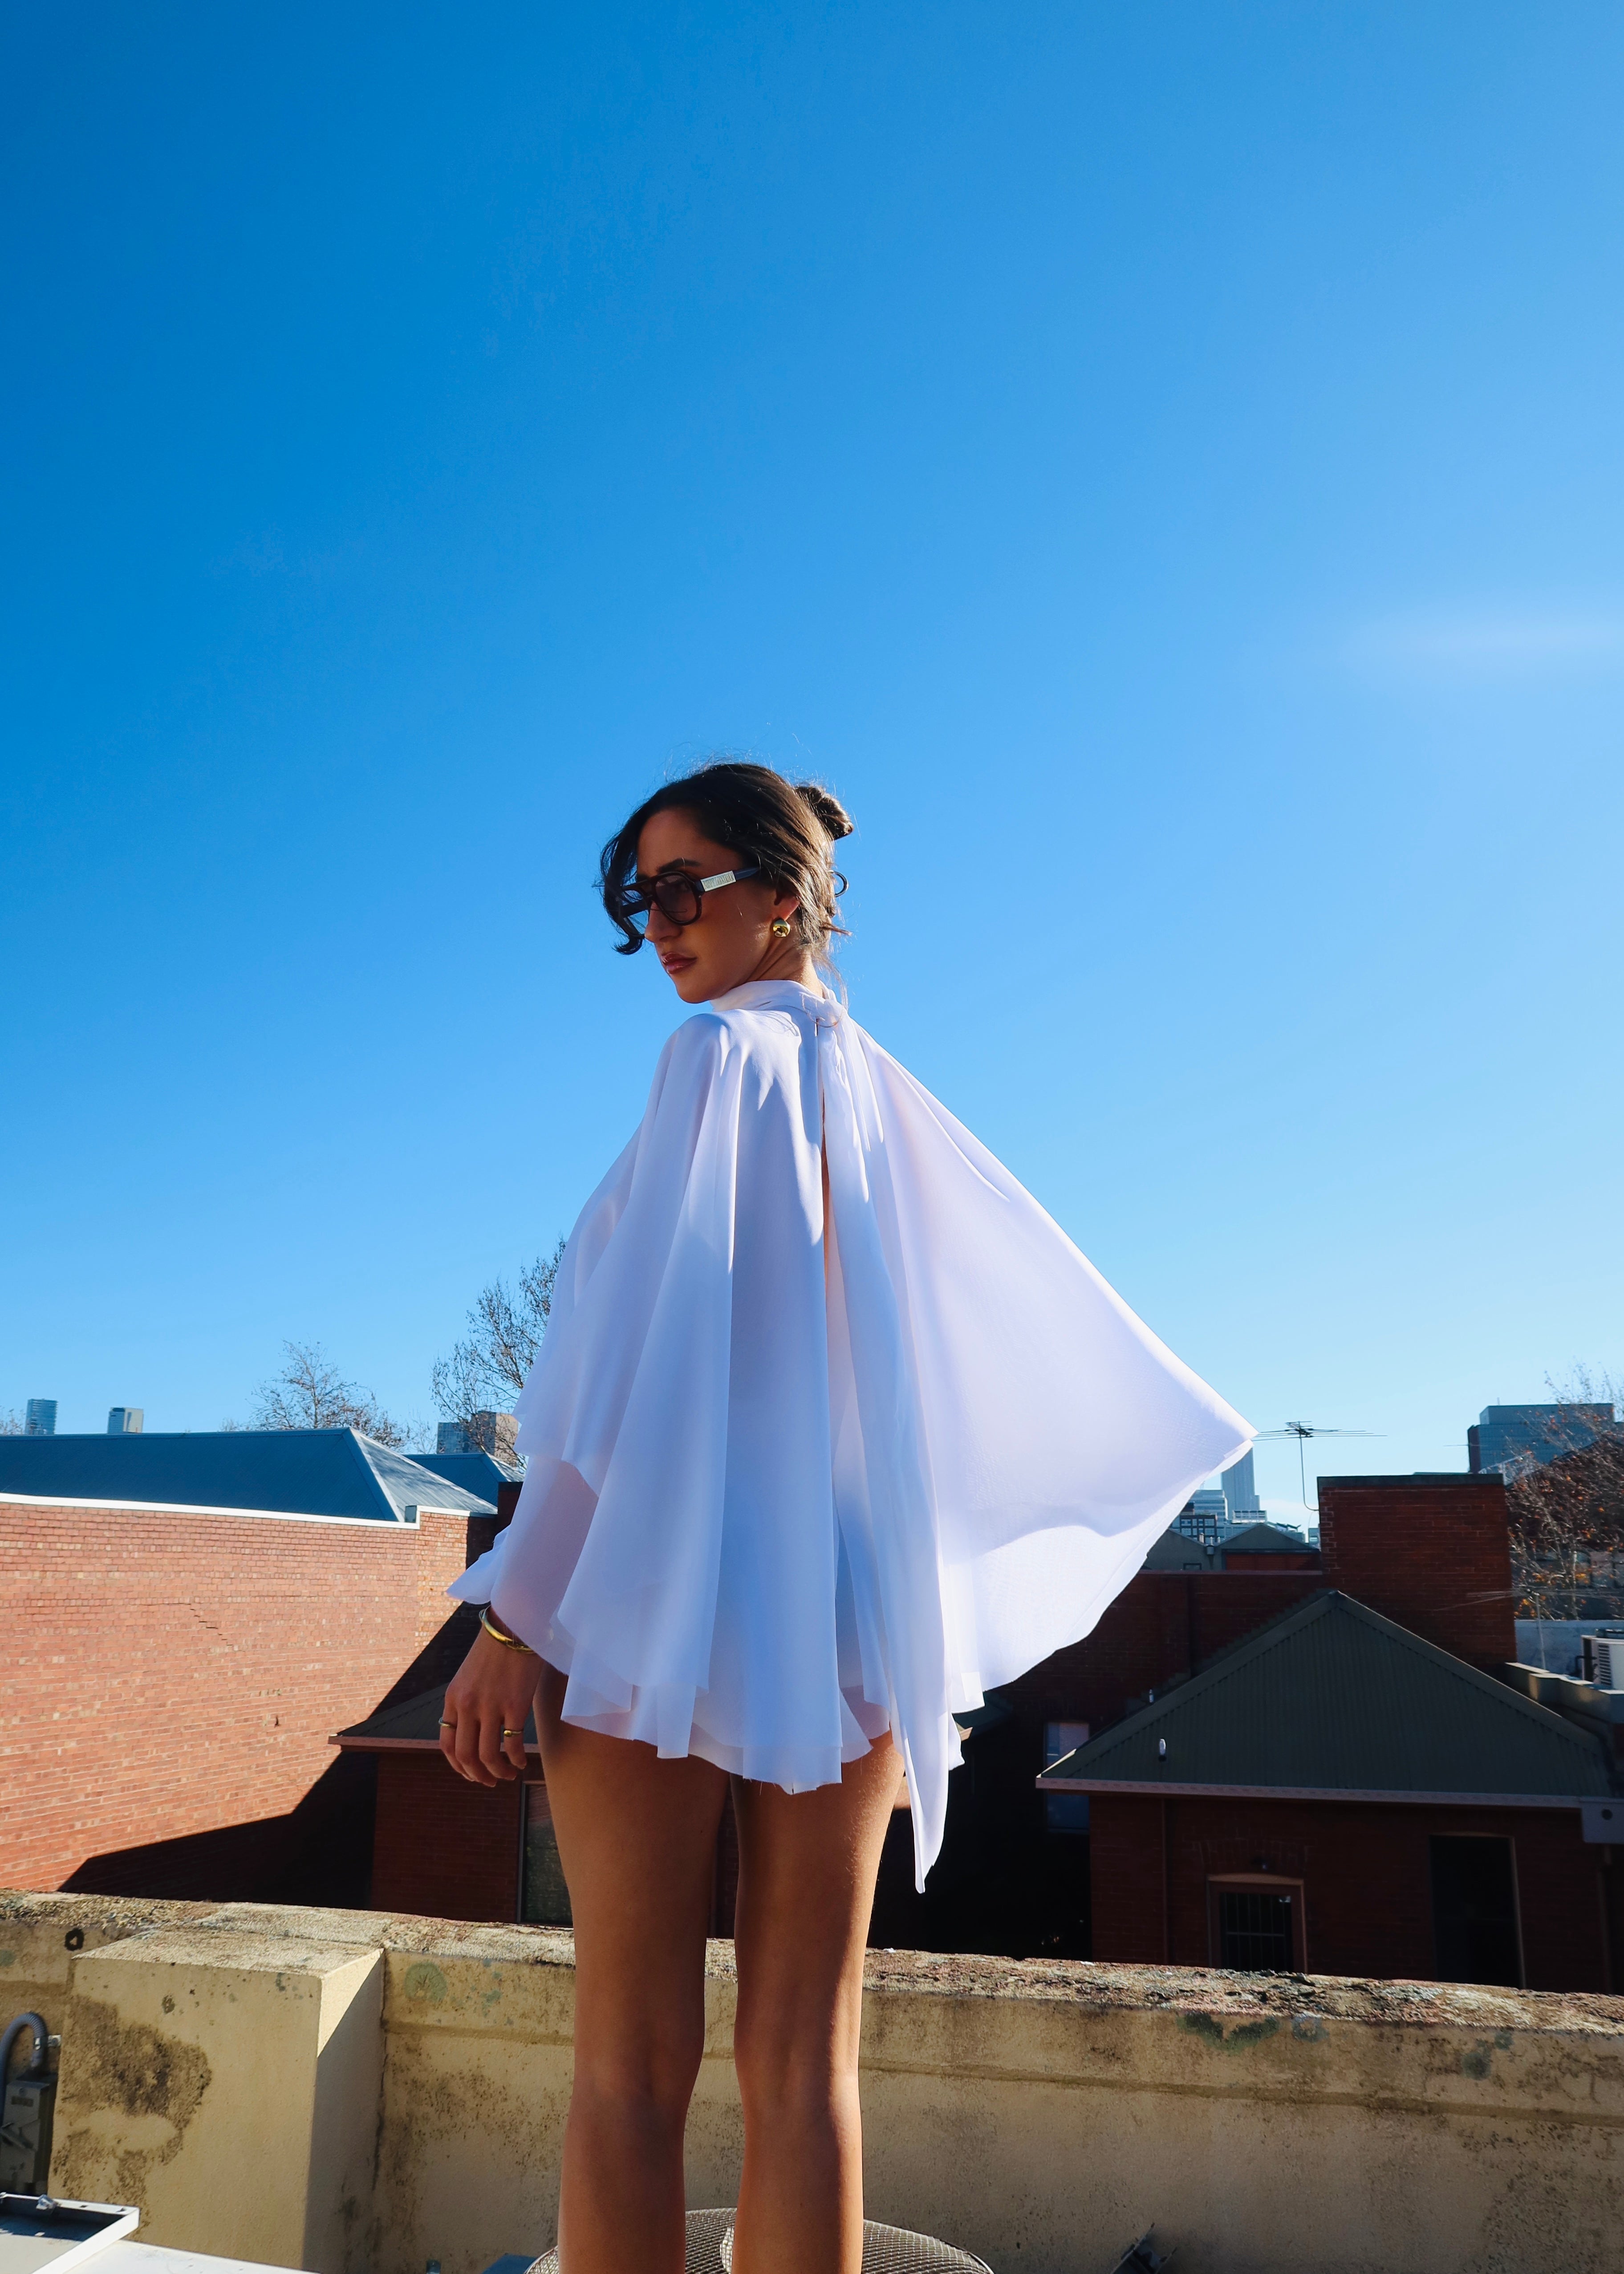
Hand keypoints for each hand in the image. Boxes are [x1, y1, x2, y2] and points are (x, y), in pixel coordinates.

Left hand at [440, 1623, 540, 1784]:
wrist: (514, 1626)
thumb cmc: (495, 1650)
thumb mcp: (468, 1677)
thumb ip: (465, 1703)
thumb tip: (470, 1732)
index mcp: (453, 1699)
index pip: (446, 1744)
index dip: (457, 1766)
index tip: (470, 1773)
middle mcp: (467, 1705)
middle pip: (466, 1756)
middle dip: (478, 1776)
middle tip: (490, 1781)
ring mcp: (490, 1706)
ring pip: (488, 1756)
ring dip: (498, 1772)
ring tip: (508, 1775)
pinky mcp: (515, 1705)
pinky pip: (512, 1745)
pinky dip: (516, 1760)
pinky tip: (522, 1762)